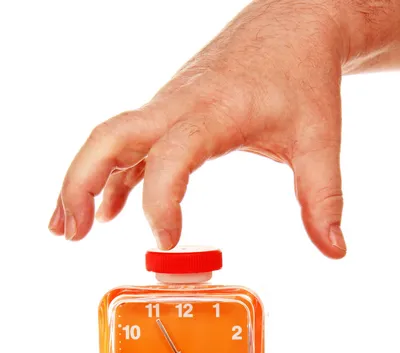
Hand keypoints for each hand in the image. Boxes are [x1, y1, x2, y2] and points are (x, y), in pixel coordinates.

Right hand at [49, 0, 399, 256]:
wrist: (292, 26)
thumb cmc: (302, 77)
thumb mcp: (319, 140)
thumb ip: (324, 199)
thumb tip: (334, 250)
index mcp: (213, 112)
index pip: (171, 156)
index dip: (162, 202)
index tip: (168, 242)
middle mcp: (178, 106)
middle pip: (109, 138)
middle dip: (80, 185)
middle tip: (71, 234)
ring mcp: (167, 107)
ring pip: (108, 140)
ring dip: (81, 182)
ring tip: (67, 230)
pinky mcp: (169, 113)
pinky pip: (129, 147)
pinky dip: (110, 179)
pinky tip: (105, 210)